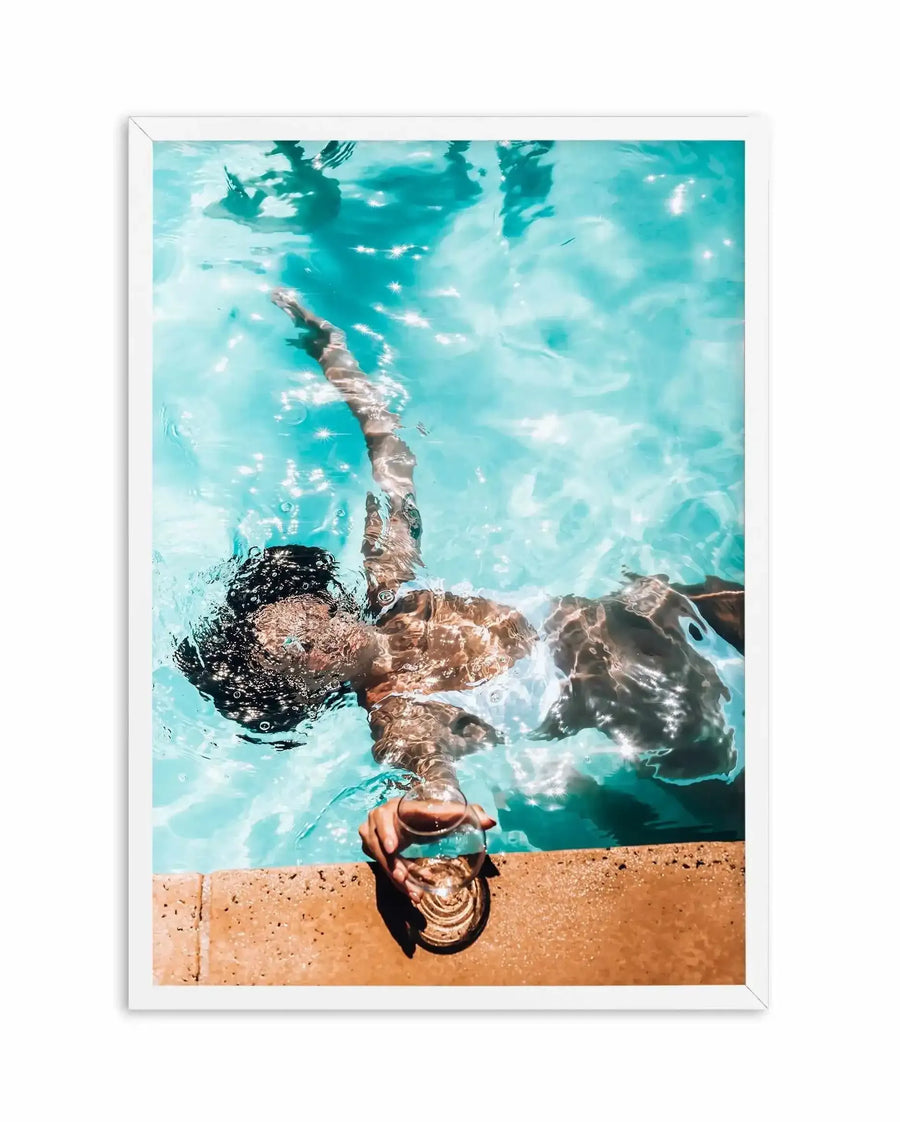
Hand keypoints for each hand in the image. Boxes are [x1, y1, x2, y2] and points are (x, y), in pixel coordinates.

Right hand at [358, 796, 495, 902]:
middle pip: (378, 845)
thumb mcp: (444, 811)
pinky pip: (382, 868)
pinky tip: (413, 894)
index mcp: (396, 807)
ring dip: (395, 878)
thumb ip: (467, 813)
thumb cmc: (427, 812)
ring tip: (414, 893)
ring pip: (380, 860)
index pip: (387, 817)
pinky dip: (397, 882)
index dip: (386, 831)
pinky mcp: (374, 850)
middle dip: (390, 864)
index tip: (392, 848)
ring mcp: (372, 835)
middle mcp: (379, 819)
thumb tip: (491, 822)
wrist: (407, 815)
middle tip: (403, 879)